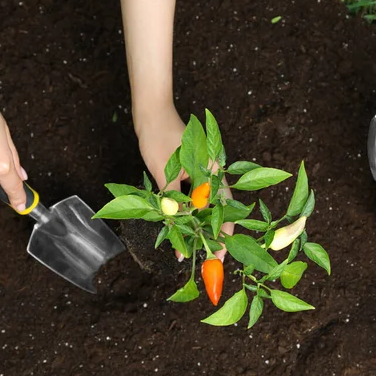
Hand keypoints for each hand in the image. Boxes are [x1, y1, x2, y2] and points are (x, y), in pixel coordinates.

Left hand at [134, 104, 234, 261]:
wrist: (151, 114)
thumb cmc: (160, 138)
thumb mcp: (166, 170)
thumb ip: (174, 199)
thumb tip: (177, 225)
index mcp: (213, 171)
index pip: (224, 209)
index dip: (223, 235)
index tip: (220, 256)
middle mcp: (211, 173)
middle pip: (218, 210)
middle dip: (215, 236)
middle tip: (211, 261)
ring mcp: (201, 173)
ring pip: (206, 206)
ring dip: (202, 226)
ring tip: (199, 249)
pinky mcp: (189, 172)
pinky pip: (194, 198)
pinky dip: (190, 213)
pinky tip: (184, 226)